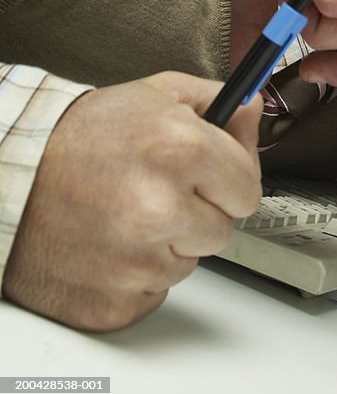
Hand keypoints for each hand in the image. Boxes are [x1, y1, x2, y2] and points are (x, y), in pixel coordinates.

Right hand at [3, 72, 261, 331]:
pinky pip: (154, 292)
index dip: (230, 179)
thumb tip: (255, 112)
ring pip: (189, 263)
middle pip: (223, 229)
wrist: (12, 180)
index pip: (249, 190)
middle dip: (201, 211)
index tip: (211, 173)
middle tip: (157, 189)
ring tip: (126, 212)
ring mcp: (138, 260)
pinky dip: (137, 273)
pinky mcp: (116, 299)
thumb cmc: (82, 137)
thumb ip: (219, 102)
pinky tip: (110, 243)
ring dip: (169, 243)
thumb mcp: (157, 93)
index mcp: (183, 150)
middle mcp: (163, 208)